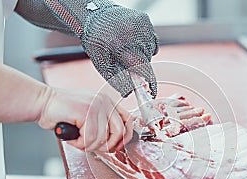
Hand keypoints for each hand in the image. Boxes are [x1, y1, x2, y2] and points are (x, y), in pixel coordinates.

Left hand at [16, 0, 158, 96]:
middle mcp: (131, 32)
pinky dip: (145, 44)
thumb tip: (129, 93)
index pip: (141, 67)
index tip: (151, 93)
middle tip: (127, 62)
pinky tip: (133, 41)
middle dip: (139, 66)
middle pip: (146, 60)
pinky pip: (152, 40)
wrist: (93, 16)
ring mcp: (140, 24)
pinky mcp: (144, 19)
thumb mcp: (102, 64)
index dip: (148, 82)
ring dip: (142, 55)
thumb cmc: (97, 42)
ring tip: (128, 49)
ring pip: (151, 51)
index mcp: (118, 44)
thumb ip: (117, 80)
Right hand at [38, 87, 133, 151]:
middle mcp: (104, 101)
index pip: (127, 120)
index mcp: (107, 102)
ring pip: (102, 138)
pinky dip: (79, 143)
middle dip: (106, 146)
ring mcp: (96, 105)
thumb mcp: (87, 116)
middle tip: (92, 146)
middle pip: (119, 131)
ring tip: (77, 139)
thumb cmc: (61, 112)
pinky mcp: (86, 111)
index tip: (116, 146)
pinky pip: (89, 138)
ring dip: (88, 145)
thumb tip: (114, 143)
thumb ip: (101, 125)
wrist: (41, 103)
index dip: (124, 137)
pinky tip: (72, 136)